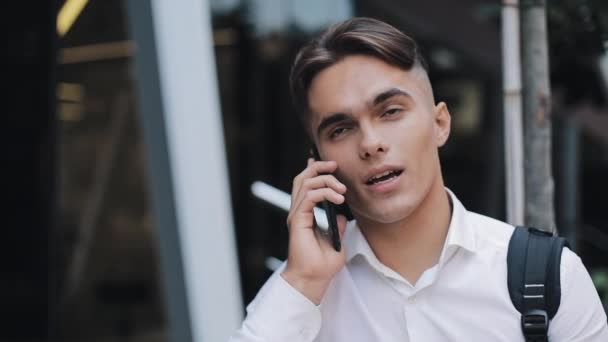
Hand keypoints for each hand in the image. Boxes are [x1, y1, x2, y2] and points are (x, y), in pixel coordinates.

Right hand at [282, 158, 347, 303]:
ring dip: (325, 181)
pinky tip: (338, 199)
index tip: (332, 165)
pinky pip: (308, 197)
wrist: (314, 279)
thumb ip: (337, 225)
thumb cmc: (322, 265)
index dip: (315, 170)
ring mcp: (296, 215)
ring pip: (304, 183)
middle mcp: (298, 212)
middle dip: (319, 167)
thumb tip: (341, 214)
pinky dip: (324, 193)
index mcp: (305, 214)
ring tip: (342, 190)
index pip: (306, 185)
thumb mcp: (336, 240)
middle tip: (335, 166)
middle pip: (302, 178)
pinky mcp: (298, 221)